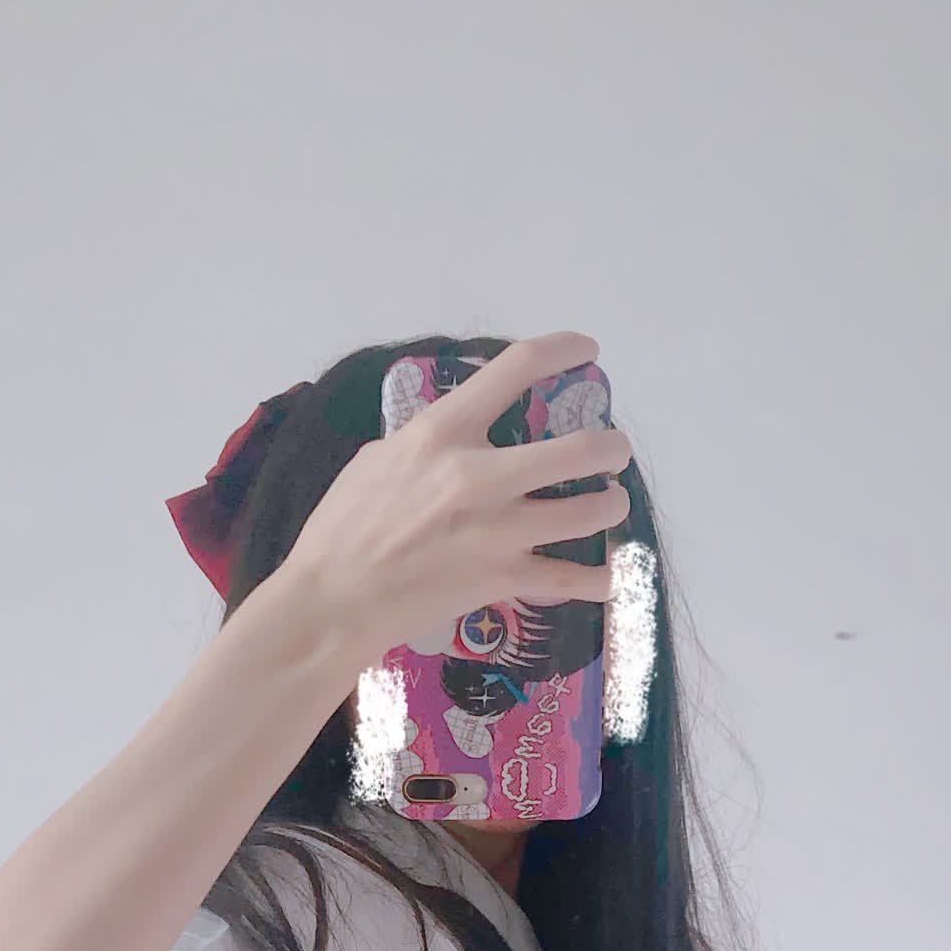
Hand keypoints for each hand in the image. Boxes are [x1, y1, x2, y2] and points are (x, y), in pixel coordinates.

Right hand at [279, 329, 632, 670]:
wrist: (334, 600)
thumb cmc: (341, 527)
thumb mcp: (377, 460)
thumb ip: (426, 443)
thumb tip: (452, 440)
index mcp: (443, 433)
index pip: (515, 369)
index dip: (562, 350)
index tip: (586, 350)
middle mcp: (481, 476)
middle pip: (579, 449)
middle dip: (610, 446)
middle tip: (615, 451)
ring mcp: (498, 531)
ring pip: (589, 512)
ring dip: (610, 504)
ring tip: (611, 503)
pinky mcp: (503, 579)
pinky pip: (572, 579)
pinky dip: (600, 580)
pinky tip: (612, 577)